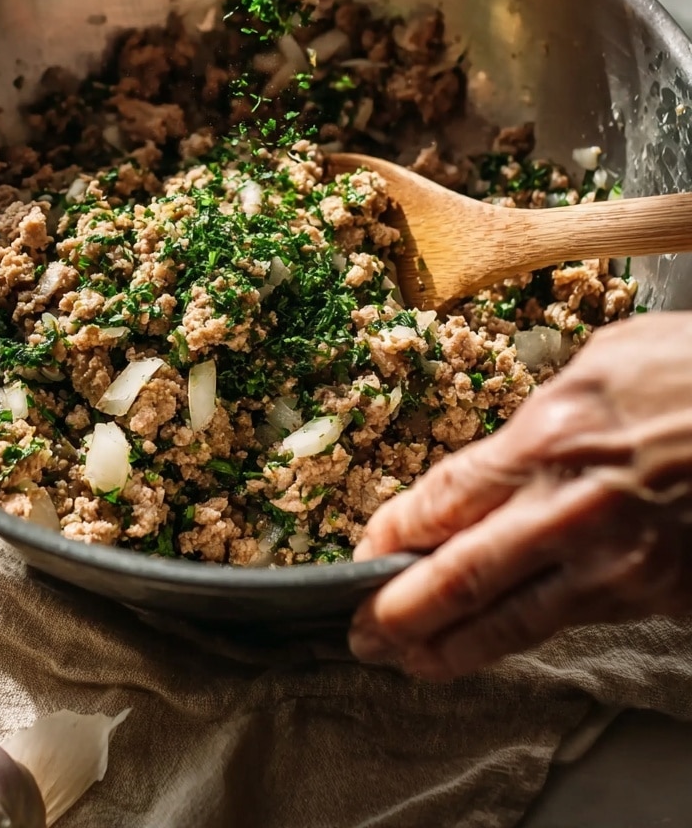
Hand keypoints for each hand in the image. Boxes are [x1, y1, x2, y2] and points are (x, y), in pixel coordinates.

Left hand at [349, 313, 691, 679]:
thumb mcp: (606, 361)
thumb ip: (541, 416)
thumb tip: (501, 456)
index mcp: (548, 435)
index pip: (444, 498)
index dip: (393, 532)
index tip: (364, 550)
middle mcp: (573, 508)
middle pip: (461, 574)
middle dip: (400, 611)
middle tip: (360, 632)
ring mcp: (621, 563)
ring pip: (516, 620)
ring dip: (453, 646)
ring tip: (411, 661)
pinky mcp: (662, 596)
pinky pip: (578, 620)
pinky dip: (528, 636)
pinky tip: (500, 640)